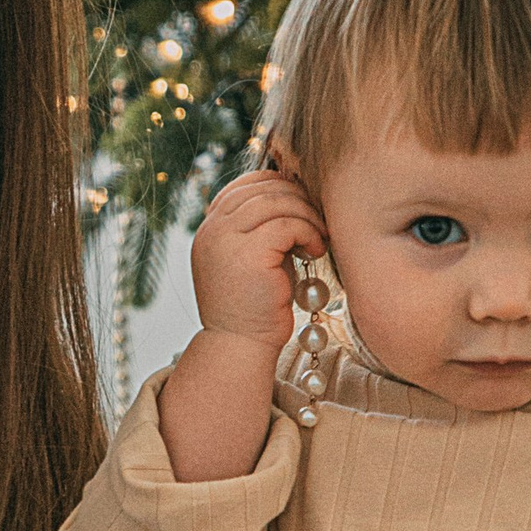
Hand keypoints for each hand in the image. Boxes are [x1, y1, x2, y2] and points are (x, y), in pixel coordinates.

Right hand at [189, 164, 328, 357]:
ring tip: (320, 236)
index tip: (303, 205)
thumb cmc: (254, 305)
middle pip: (263, 189)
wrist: (240, 345)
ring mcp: (225, 240)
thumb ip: (262, 227)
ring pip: (276, 202)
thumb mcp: (252, 257)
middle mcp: (212, 229)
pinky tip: (316, 250)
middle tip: (319, 220)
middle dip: (298, 198)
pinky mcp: (247, 255)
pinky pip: (286, 225)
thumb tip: (297, 196)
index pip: (245, 185)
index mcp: (209, 228)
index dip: (279, 187)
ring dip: (307, 215)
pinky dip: (308, 232)